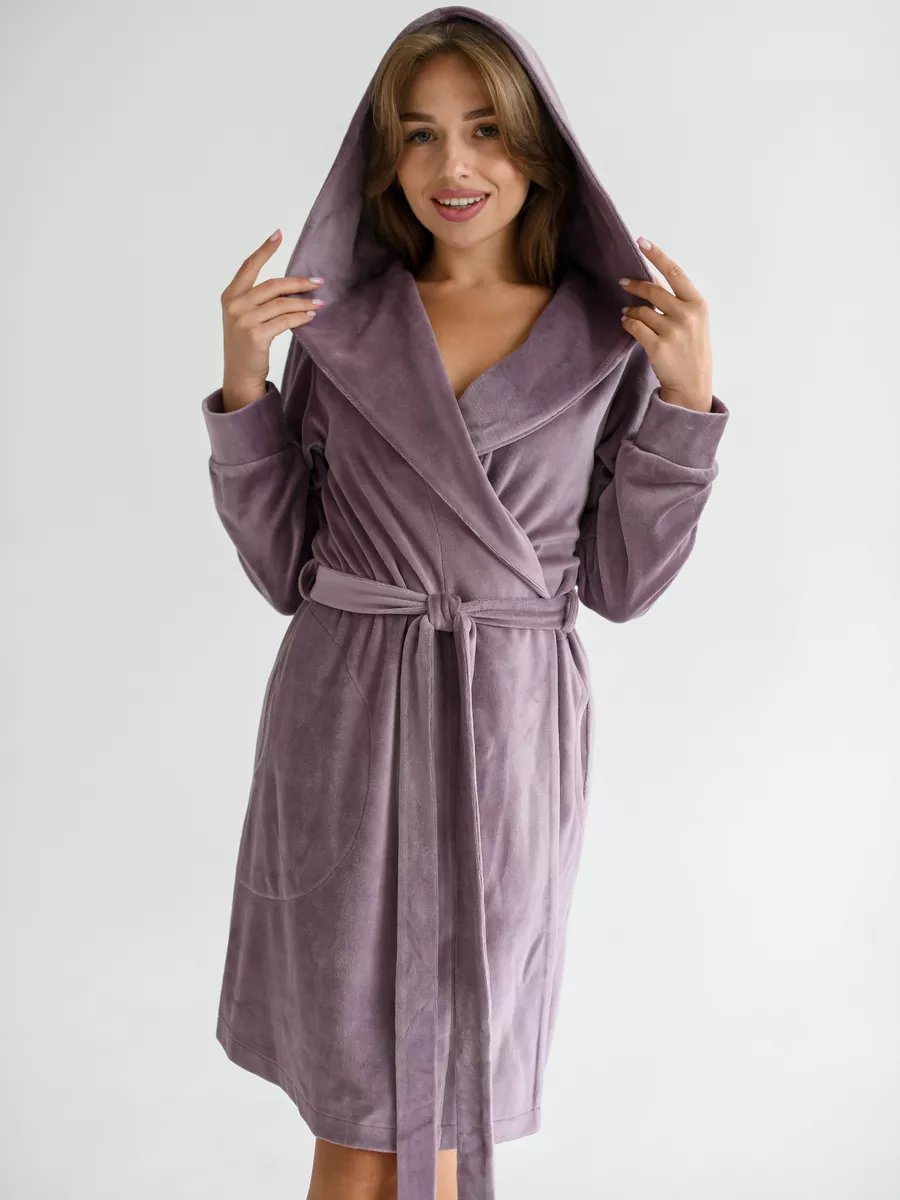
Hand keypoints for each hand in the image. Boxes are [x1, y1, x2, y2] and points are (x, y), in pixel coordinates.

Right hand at [219, 229, 324, 408]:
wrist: (239, 375)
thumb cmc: (245, 345)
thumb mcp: (243, 317)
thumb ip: (257, 299)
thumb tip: (289, 285)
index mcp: (230, 296)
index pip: (249, 266)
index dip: (264, 250)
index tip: (279, 234)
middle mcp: (234, 305)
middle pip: (272, 285)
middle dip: (298, 282)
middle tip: (318, 281)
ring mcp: (244, 321)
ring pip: (281, 304)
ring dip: (304, 302)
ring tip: (319, 302)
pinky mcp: (257, 335)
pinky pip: (285, 321)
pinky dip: (300, 317)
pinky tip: (311, 315)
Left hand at [618, 237, 712, 412]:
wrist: (692, 385)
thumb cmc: (692, 351)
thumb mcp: (694, 322)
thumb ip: (677, 301)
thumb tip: (651, 280)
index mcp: (698, 305)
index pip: (675, 273)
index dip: (657, 256)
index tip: (642, 242)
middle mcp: (687, 315)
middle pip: (654, 290)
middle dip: (635, 284)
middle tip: (623, 282)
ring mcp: (673, 331)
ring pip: (641, 310)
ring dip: (630, 309)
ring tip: (628, 312)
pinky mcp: (657, 346)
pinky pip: (634, 326)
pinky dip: (627, 323)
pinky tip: (627, 323)